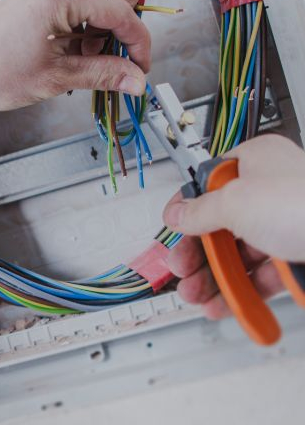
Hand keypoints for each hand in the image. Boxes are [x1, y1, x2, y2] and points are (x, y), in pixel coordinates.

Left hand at [0, 0, 149, 118]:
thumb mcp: (56, 77)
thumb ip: (103, 74)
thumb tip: (135, 79)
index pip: (119, 10)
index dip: (137, 40)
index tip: (139, 64)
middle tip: (116, 37)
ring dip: (104, 3)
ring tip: (90, 45)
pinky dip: (84, 5)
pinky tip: (73, 40)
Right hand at [162, 134, 304, 318]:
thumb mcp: (235, 201)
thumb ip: (199, 210)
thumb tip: (178, 214)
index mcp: (255, 162)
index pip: (208, 183)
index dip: (186, 207)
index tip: (172, 227)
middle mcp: (270, 191)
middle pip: (220, 223)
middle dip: (196, 252)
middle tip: (182, 269)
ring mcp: (285, 224)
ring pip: (239, 252)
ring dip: (214, 276)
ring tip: (197, 295)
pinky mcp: (296, 256)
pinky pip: (261, 274)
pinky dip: (241, 290)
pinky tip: (225, 303)